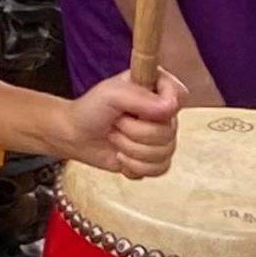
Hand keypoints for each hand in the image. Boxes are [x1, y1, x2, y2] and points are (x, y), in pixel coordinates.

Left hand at [59, 68, 183, 178]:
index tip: (142, 109)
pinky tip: (122, 156)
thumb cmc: (90, 109)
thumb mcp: (110, 94)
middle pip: (169, 131)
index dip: (165, 105)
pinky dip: (135, 165)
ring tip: (116, 138)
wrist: (76, 135)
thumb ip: (140, 97)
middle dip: (135, 132)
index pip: (179, 94)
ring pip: (164, 152)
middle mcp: (161, 112)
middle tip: (117, 124)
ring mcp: (159, 136)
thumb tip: (170, 106)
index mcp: (155, 88)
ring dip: (131, 149)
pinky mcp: (154, 158)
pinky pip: (159, 168)